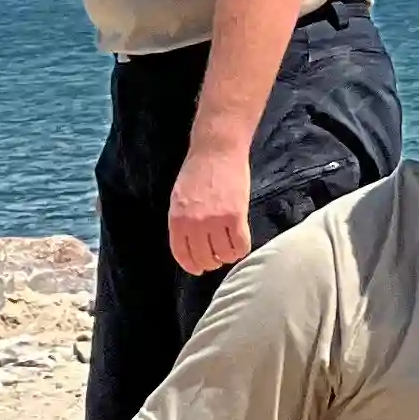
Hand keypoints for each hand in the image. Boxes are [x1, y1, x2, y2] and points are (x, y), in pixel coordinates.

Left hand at [166, 141, 254, 276]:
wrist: (216, 150)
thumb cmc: (198, 171)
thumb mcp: (179, 198)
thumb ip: (182, 221)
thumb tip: (191, 244)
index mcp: (177, 219)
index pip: (182, 254)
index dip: (191, 266)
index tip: (198, 269)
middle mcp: (194, 223)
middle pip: (204, 258)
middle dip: (211, 262)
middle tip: (217, 257)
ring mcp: (216, 220)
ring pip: (224, 254)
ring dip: (227, 256)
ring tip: (229, 247)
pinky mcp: (236, 216)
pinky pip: (240, 245)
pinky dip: (241, 249)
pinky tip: (240, 243)